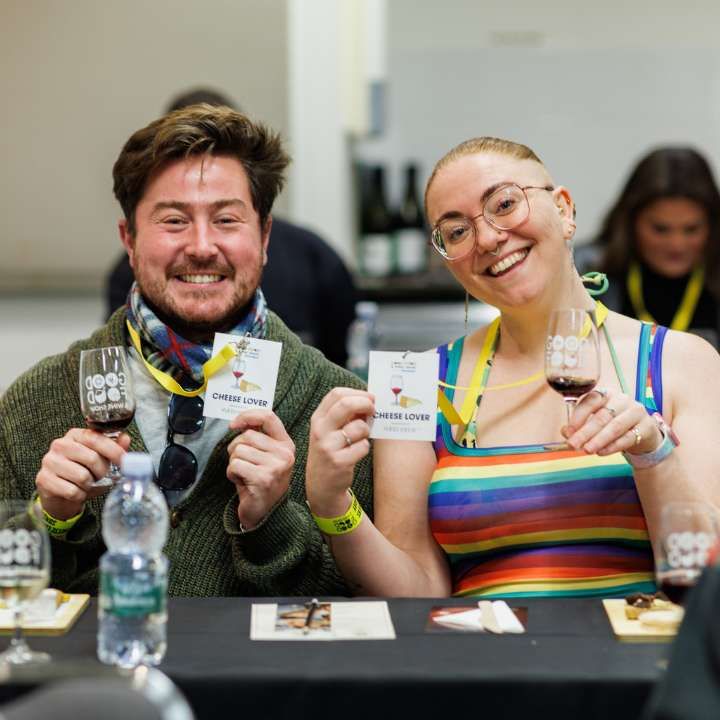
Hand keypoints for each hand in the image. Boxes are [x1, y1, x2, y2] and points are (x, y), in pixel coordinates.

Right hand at [35, 429, 131, 519]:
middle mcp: (60, 444)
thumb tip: (125, 438)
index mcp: (75, 435)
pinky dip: (80, 495)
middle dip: (102, 472)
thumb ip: (114, 448)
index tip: (124, 461)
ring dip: (90, 485)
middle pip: (91, 458)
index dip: (114, 451)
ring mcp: (49, 461)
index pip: (96, 438)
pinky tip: (77, 492)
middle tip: (101, 476)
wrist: (61, 494)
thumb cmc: (83, 473)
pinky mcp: (43, 479)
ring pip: (82, 477)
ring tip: (87, 483)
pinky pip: (72, 491)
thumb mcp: (101, 459)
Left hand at [227, 410, 294, 529]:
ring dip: (234, 463)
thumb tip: (240, 421)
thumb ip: (259, 437)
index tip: (234, 424)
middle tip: (244, 464)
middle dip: (236, 449)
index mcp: (286, 445)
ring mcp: (276, 466)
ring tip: (244, 475)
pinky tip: (242, 483)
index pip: (268, 417)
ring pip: (238, 450)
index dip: (248, 416)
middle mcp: (284, 454)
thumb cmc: (261, 482)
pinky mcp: (263, 478)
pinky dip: (232, 474)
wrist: (266, 515)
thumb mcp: (266, 457)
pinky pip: (235, 465)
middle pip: (247, 435)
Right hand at [306, 387, 373, 516]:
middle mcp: (320, 430)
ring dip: (367, 431)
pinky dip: (365, 448)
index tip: (369, 398)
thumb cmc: (331, 451)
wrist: (321, 485)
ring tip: (361, 438)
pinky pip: (363, 446)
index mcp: (318, 418)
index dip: (357, 393)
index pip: (337, 394)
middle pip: (346, 404)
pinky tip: (357, 453)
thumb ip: (344, 415)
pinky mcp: (339, 462)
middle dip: (366, 404)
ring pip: (359, 427)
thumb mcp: (329, 430)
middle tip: (374, 410)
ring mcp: (328, 446)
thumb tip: (369, 400)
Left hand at [563, 388, 662, 456]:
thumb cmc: (613, 424)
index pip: (590, 401)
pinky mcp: (647, 426)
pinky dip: (613, 446)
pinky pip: (628, 438)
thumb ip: (579, 425)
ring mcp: (636, 411)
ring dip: (599, 440)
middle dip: (585, 432)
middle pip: (602, 416)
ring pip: (615, 426)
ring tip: (587, 450)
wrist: (643, 432)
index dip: (578, 417)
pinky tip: (601, 452)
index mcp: (606, 393)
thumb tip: (565, 432)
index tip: (568, 432)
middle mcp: (622, 399)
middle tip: (573, 445)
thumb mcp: (595, 422)